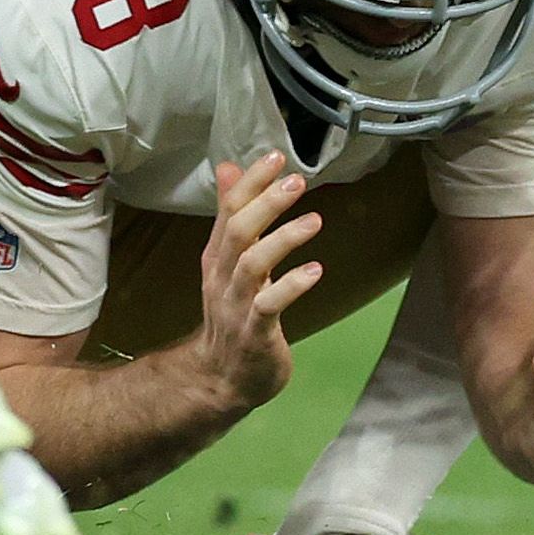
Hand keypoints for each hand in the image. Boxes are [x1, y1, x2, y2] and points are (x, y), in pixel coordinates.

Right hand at [167, 152, 322, 420]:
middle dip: (266, 203)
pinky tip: (315, 271)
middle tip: (297, 181)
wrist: (221, 379)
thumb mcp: (229, 261)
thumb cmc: (234, 312)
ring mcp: (236, 305)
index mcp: (218, 256)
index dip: (251, 182)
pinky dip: (291, 285)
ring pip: (252, 265)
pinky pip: (269, 305)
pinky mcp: (255, 332)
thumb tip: (228, 166)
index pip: (229, 210)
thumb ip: (231, 215)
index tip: (276, 155)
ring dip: (283, 240)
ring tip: (315, 221)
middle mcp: (223, 277)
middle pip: (237, 232)